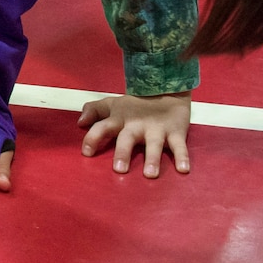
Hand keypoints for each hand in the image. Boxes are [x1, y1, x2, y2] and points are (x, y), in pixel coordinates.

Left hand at [77, 92, 191, 177]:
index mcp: (119, 120)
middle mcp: (136, 126)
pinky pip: (179, 146)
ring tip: (150, 174)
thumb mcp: (113, 105)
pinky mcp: (175, 132)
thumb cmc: (135, 104)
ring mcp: (156, 129)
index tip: (86, 152)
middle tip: (119, 169)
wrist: (166, 87)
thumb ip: (94, 111)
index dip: (93, 138)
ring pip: (154, 145)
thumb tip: (79, 122)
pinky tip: (183, 170)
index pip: (102, 128)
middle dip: (123, 153)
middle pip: (127, 139)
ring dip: (152, 159)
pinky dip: (182, 157)